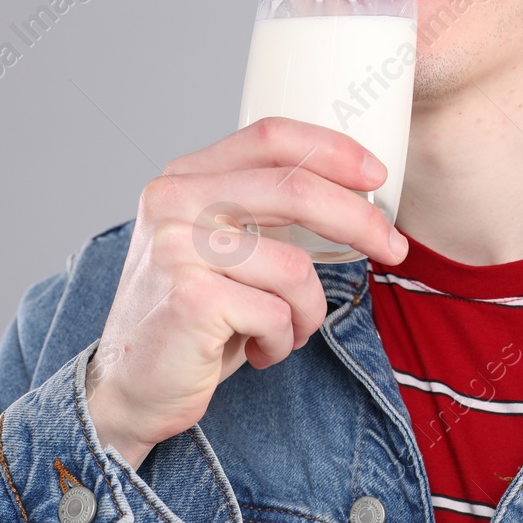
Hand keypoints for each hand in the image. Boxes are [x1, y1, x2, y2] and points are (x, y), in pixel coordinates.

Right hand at [84, 116, 406, 465]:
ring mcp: (177, 248)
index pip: (270, 137)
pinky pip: (276, 314)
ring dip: (309, 310)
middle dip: (360, 220)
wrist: (129, 386)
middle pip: (295, 190)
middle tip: (393, 248)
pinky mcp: (190, 299)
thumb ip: (261, 207)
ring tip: (289, 329)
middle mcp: (173, 201)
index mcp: (184, 177)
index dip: (333, 149)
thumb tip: (356, 191)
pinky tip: (260, 351)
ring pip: (295, 267)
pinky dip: (283, 341)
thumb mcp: (222, 245)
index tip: (376, 175)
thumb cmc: (193, 315)